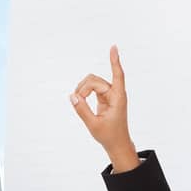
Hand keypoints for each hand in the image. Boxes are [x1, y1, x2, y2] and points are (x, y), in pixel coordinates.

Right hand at [70, 45, 139, 171]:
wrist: (116, 143)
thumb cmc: (109, 135)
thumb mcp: (93, 125)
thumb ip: (82, 110)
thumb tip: (72, 96)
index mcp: (117, 98)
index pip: (117, 76)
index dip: (114, 61)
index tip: (114, 47)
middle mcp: (115, 93)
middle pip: (94, 80)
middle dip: (83, 88)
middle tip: (77, 102)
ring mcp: (109, 94)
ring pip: (91, 82)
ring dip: (82, 90)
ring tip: (78, 103)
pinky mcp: (104, 96)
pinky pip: (91, 87)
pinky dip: (83, 92)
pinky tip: (79, 97)